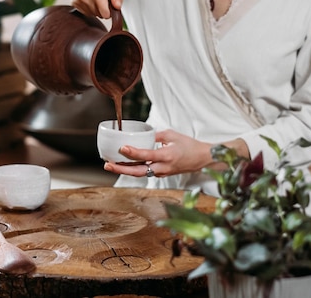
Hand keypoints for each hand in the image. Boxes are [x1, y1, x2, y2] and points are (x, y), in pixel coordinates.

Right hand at [67, 0, 122, 17]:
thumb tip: (118, 7)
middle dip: (103, 8)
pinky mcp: (73, 2)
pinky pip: (84, 11)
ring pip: (91, 14)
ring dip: (95, 8)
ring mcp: (77, 0)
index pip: (105, 14)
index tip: (110, 3)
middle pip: (99, 14)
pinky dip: (88, 7)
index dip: (110, 10)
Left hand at [103, 129, 228, 177]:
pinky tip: (124, 165)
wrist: (202, 159)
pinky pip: (145, 173)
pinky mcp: (161, 174)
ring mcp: (162, 173)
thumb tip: (141, 135)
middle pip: (138, 171)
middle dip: (121, 169)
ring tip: (111, 165)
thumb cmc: (188, 145)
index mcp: (167, 156)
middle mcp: (163, 167)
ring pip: (140, 174)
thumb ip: (155, 136)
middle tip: (107, 164)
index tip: (121, 148)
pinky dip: (133, 170)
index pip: (146, 155)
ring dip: (125, 171)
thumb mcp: (172, 135)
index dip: (133, 152)